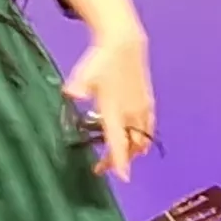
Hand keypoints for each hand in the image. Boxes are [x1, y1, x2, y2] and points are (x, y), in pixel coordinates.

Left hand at [65, 28, 154, 180]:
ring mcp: (141, 109)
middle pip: (130, 146)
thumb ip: (80, 86)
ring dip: (131, 152)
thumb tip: (71, 92)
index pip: (118, 141)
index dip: (120, 161)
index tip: (122, 177)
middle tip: (101, 167)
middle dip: (119, 160)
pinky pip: (148, 129)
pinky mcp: (147, 103)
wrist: (125, 43)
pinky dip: (143, 140)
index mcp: (115, 109)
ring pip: (141, 139)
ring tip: (118, 158)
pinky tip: (138, 144)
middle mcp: (131, 113)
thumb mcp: (85, 73)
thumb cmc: (102, 59)